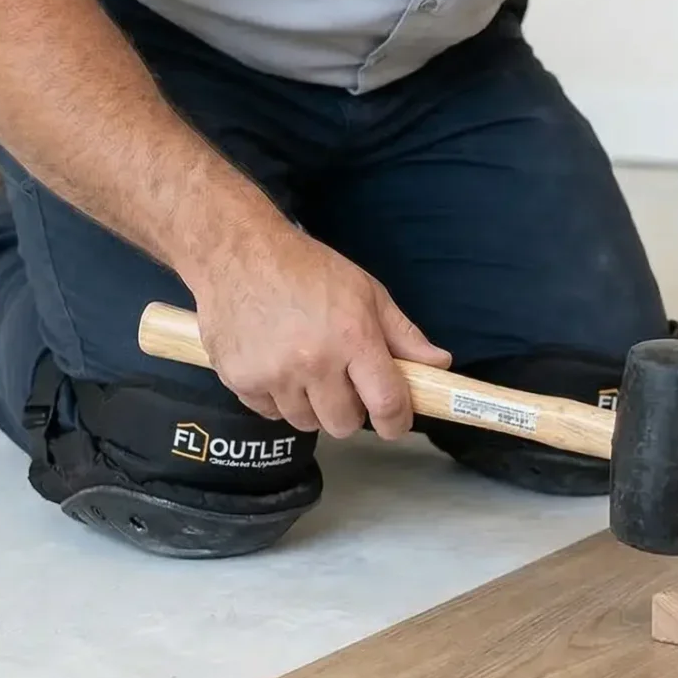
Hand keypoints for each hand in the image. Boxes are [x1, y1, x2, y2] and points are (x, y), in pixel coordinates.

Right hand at [186, 228, 450, 440]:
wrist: (237, 253)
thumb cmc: (307, 270)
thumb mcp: (366, 292)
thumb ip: (403, 335)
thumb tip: (439, 364)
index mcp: (352, 337)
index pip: (385, 403)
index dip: (396, 422)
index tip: (395, 423)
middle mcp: (313, 361)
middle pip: (344, 424)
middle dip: (350, 410)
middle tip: (342, 383)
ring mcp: (273, 374)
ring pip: (306, 423)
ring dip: (311, 406)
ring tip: (305, 369)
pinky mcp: (240, 381)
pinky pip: (270, 413)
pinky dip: (277, 399)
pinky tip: (275, 366)